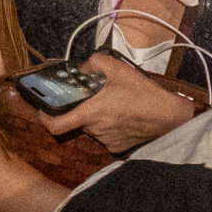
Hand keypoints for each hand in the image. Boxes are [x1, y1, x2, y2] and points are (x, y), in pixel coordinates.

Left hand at [47, 55, 198, 152]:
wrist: (168, 117)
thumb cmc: (142, 93)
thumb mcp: (118, 68)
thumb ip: (94, 63)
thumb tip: (82, 68)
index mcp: (90, 113)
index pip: (55, 125)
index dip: (44, 119)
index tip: (43, 110)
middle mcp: (94, 130)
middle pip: (77, 120)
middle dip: (82, 108)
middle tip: (94, 96)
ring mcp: (105, 141)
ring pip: (92, 127)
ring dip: (97, 116)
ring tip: (115, 104)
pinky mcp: (116, 147)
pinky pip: (106, 135)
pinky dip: (110, 126)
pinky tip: (123, 116)